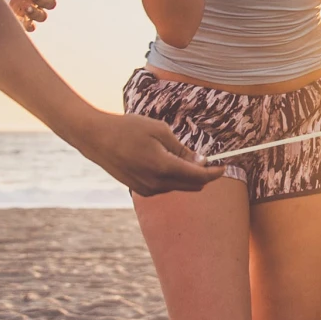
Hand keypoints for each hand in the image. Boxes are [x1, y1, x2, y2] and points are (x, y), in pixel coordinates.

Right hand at [77, 112, 229, 196]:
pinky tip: (166, 163)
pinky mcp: (140, 190)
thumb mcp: (159, 131)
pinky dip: (172, 178)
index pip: (198, 176)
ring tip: (182, 156)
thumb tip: (201, 161)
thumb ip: (182, 149)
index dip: (214, 172)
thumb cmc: (128, 128)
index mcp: (163, 167)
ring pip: (179, 186)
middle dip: (203, 175)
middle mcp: (156, 183)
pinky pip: (165, 187)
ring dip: (187, 176)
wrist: (96, 138)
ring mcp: (147, 189)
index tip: (224, 166)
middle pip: (191, 185)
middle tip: (209, 161)